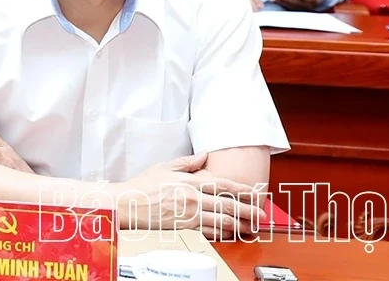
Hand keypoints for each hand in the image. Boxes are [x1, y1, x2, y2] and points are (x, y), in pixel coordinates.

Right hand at [113, 153, 265, 238]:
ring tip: (251, 227)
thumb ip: (187, 162)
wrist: (127, 204)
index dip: (242, 190)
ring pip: (222, 221)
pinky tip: (229, 233)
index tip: (255, 194)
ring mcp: (189, 214)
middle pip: (228, 205)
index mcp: (189, 181)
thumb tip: (204, 155)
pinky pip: (209, 231)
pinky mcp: (184, 227)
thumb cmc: (142, 186)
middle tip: (261, 215)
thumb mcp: (164, 166)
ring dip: (239, 224)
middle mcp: (193, 198)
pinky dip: (222, 233)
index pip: (223, 185)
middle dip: (248, 211)